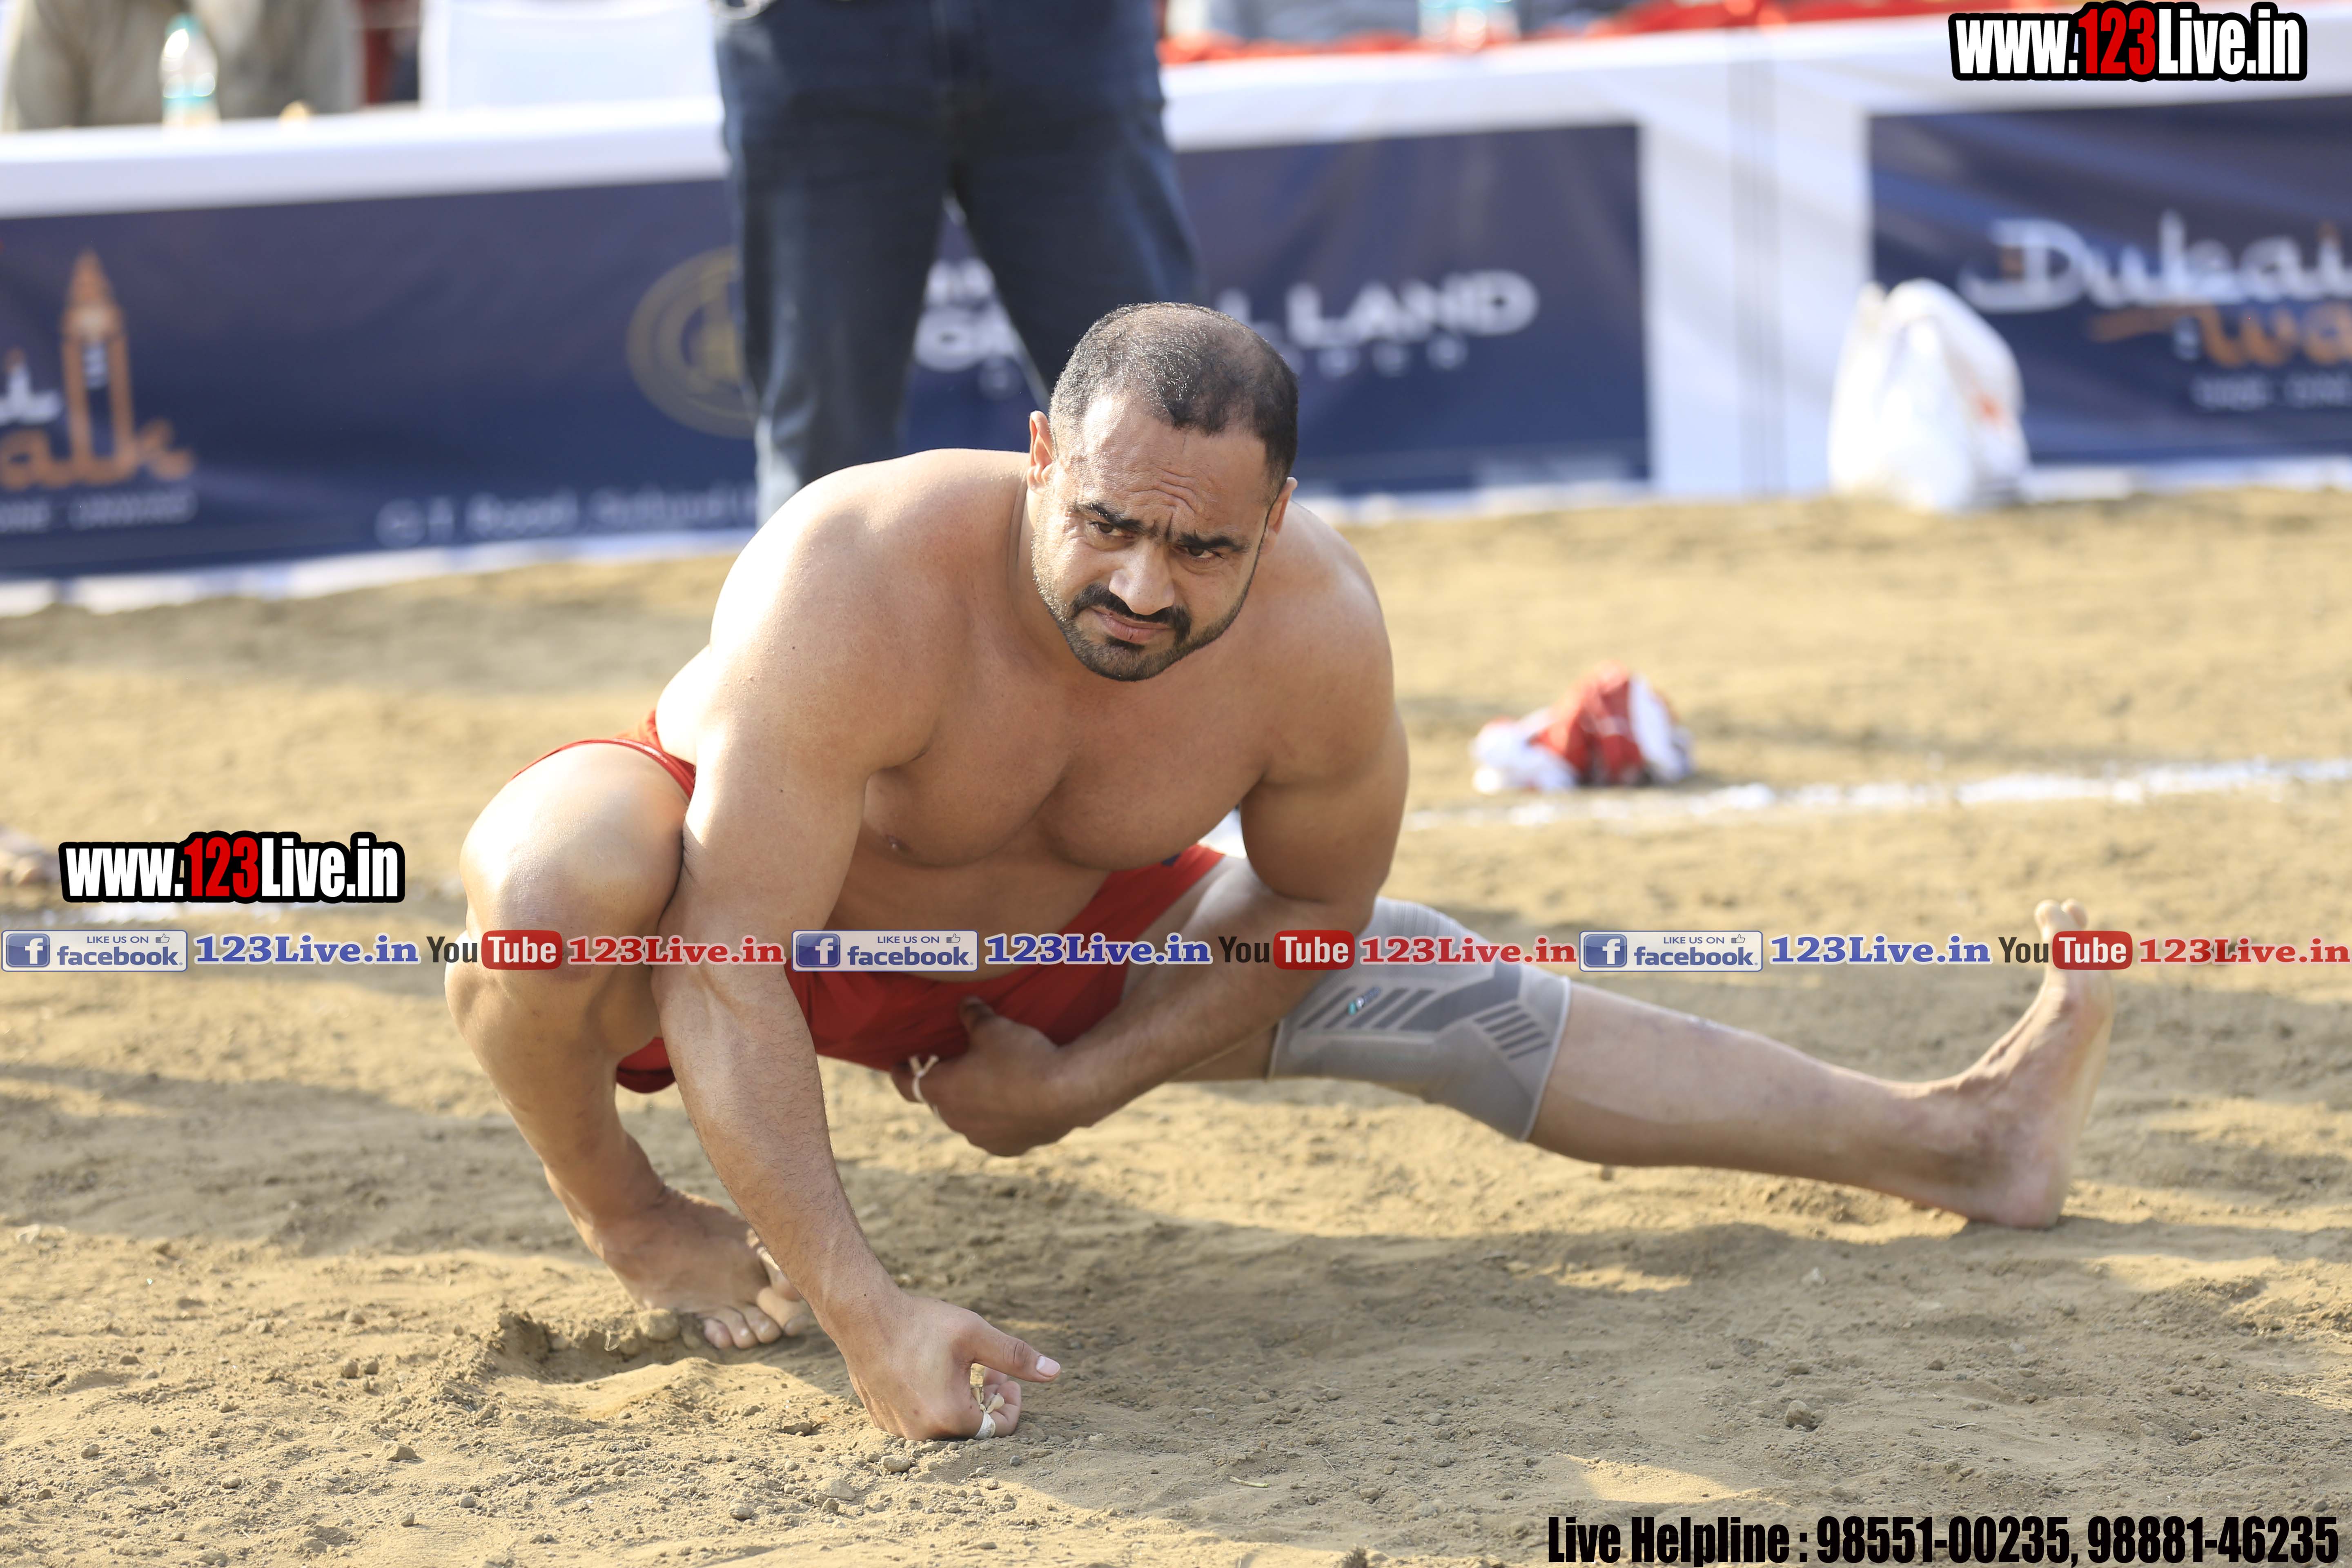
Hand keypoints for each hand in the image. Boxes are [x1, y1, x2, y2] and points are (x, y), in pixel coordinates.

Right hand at [832, 1288, 1060, 1438]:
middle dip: (988, 1402)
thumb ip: (1016, 1357)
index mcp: (949, 1416)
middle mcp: (922, 1433)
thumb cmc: (920, 1324)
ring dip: (961, 1403)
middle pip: (972, 1430)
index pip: (997, 1430)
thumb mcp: (975, 1335)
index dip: (1011, 1405)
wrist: (862, 1317)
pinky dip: (934, 1404)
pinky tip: (931, 1375)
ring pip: (945, 1426)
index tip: (1009, 1379)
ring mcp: (899, 1430)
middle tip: (990, 1372)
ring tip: (963, 1371)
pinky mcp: (883, 1420)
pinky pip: (919, 1422)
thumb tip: (1055, 1372)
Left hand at [889, 998, 1097, 1156]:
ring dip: (972, 1104)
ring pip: (968, 1119)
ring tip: (990, 1085)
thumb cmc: (1022, 1057)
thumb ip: (973, 1016)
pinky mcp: (1008, 1148)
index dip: (900, 1073)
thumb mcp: (994, 1027)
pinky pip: (994, 1132)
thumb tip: (965, 1004)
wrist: (1066, 1092)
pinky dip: (997, 1119)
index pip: (908, 1085)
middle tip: (954, 1066)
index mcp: (943, 1090)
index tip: (896, 1066)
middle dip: (944, 1084)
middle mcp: (956, 1120)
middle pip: (940, 1101)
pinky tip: (1013, 1105)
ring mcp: (982, 1138)